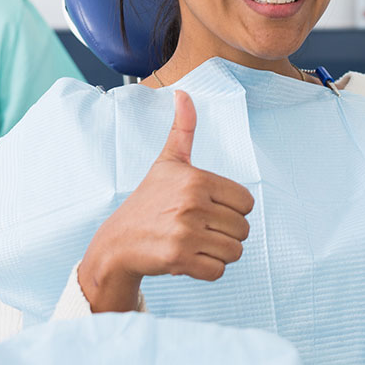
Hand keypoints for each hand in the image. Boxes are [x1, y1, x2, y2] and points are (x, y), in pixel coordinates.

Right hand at [79, 90, 254, 311]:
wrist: (117, 241)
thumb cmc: (148, 201)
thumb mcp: (166, 163)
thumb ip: (183, 129)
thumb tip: (183, 92)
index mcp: (196, 179)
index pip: (246, 203)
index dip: (230, 209)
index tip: (206, 209)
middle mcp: (192, 203)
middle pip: (244, 229)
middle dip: (224, 233)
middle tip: (197, 229)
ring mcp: (185, 232)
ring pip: (234, 252)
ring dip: (217, 253)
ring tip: (193, 243)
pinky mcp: (179, 259)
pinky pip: (218, 271)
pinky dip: (206, 270)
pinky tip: (187, 258)